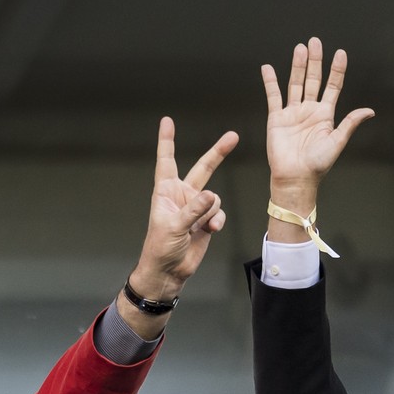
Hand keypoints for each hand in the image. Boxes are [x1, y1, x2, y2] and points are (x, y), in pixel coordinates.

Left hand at [124, 117, 238, 310]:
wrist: (168, 271)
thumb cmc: (160, 248)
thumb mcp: (173, 226)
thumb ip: (193, 210)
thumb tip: (211, 196)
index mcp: (166, 191)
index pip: (167, 160)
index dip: (167, 141)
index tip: (167, 121)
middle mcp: (182, 195)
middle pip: (203, 169)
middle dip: (218, 153)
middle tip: (232, 137)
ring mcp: (195, 208)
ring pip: (214, 198)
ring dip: (211, 212)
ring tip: (202, 227)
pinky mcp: (206, 221)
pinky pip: (218, 213)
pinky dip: (217, 221)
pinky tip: (210, 230)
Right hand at [261, 38, 373, 228]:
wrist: (295, 179)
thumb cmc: (317, 165)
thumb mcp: (337, 142)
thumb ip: (350, 123)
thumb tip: (369, 111)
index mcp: (325, 115)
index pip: (332, 86)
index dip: (337, 70)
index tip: (341, 54)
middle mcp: (309, 111)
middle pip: (313, 79)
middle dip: (315, 61)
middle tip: (316, 42)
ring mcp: (293, 113)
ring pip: (295, 83)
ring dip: (297, 66)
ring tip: (300, 48)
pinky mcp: (277, 119)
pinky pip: (273, 96)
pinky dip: (270, 82)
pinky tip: (268, 68)